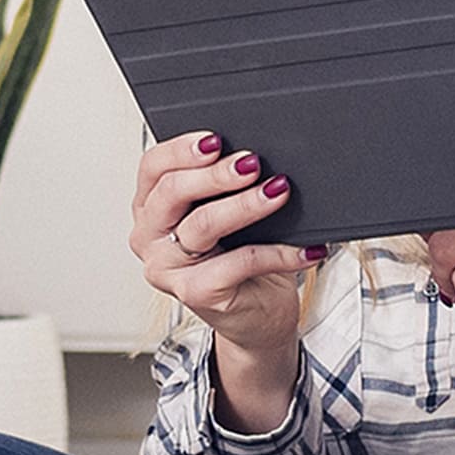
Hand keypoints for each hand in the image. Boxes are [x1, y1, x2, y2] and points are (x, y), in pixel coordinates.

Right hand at [130, 130, 327, 432]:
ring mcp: (167, 268)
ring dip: (247, 204)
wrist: (256, 315)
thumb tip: (251, 153)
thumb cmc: (239, 253)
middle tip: (252, 163)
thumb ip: (221, 184)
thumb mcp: (223, 210)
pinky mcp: (194, 295)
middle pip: (173, 192)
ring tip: (279, 191)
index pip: (153, 166)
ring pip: (204, 224)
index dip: (181, 149)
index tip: (215, 138)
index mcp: (149, 206)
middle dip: (216, 174)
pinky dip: (277, 252)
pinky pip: (238, 263)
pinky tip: (305, 247)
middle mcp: (148, 236)